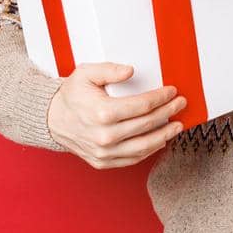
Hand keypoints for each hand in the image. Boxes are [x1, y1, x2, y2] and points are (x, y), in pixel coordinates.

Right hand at [47, 62, 185, 168]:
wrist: (52, 120)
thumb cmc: (71, 96)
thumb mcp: (85, 74)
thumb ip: (108, 70)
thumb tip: (130, 71)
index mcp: (102, 113)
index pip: (142, 106)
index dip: (161, 98)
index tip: (172, 92)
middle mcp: (105, 136)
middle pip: (147, 124)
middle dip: (168, 112)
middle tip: (180, 104)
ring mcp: (104, 152)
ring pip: (144, 146)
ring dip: (165, 135)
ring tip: (176, 125)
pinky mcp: (103, 162)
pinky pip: (133, 158)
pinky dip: (150, 149)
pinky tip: (159, 139)